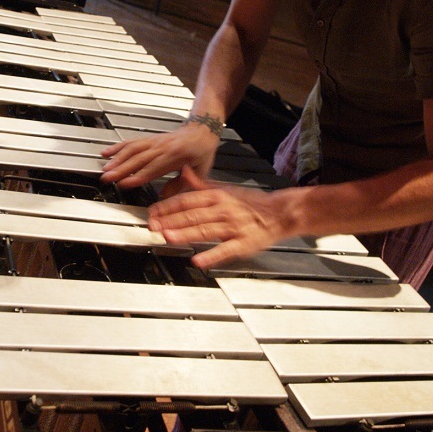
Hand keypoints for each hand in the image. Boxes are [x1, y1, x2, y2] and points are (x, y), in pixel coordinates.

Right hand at [100, 123, 219, 192]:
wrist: (202, 130)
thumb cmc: (202, 151)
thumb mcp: (200, 170)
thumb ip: (182, 183)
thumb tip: (165, 195)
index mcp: (175, 156)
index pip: (152, 168)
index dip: (137, 176)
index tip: (124, 183)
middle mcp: (162, 147)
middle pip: (137, 159)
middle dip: (120, 169)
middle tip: (106, 178)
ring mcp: (154, 141)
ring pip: (131, 149)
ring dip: (116, 159)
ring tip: (104, 168)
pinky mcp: (149, 139)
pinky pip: (131, 142)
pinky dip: (117, 147)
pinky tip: (106, 152)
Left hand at [147, 166, 291, 268]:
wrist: (280, 213)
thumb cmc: (251, 203)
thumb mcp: (224, 188)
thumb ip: (201, 184)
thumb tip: (184, 170)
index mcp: (217, 196)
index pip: (187, 200)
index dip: (168, 207)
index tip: (153, 212)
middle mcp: (223, 210)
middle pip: (193, 215)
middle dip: (170, 221)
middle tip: (152, 227)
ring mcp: (233, 227)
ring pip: (205, 230)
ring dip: (186, 234)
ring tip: (168, 238)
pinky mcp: (243, 243)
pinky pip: (226, 250)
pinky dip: (212, 255)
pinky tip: (198, 261)